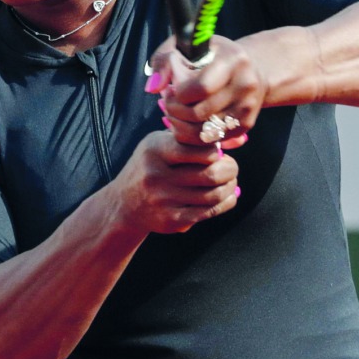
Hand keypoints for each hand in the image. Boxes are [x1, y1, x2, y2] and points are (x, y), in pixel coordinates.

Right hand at [110, 130, 238, 234]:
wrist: (124, 203)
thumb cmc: (150, 167)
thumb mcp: (158, 144)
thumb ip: (188, 138)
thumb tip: (234, 139)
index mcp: (155, 150)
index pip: (199, 148)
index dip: (216, 150)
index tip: (218, 152)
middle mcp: (156, 175)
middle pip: (211, 174)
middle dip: (230, 169)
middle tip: (231, 167)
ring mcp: (163, 200)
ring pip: (213, 195)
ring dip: (229, 187)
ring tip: (229, 181)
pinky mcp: (170, 220)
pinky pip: (208, 212)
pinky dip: (225, 203)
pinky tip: (227, 196)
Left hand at [146, 35, 265, 148]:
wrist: (249, 68)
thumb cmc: (210, 55)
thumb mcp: (185, 47)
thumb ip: (164, 61)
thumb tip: (153, 88)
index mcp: (233, 60)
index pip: (200, 88)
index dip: (178, 93)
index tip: (171, 88)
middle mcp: (246, 85)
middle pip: (199, 113)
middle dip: (175, 111)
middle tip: (168, 102)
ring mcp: (248, 107)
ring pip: (203, 132)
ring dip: (181, 125)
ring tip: (175, 112)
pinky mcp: (246, 124)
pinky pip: (211, 140)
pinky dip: (192, 136)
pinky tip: (187, 121)